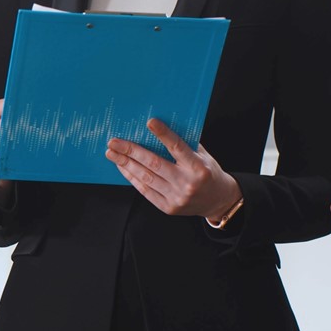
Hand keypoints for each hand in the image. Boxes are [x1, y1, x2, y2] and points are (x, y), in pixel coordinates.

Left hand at [105, 118, 240, 218]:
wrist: (218, 201)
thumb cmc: (208, 173)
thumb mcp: (203, 156)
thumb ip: (185, 143)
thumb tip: (161, 127)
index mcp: (199, 168)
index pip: (178, 147)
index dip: (163, 134)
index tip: (150, 122)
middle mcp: (187, 183)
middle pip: (154, 164)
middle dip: (131, 151)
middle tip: (114, 142)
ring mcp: (176, 197)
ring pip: (146, 177)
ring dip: (126, 164)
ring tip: (112, 153)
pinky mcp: (168, 208)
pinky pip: (145, 191)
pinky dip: (132, 178)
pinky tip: (122, 167)